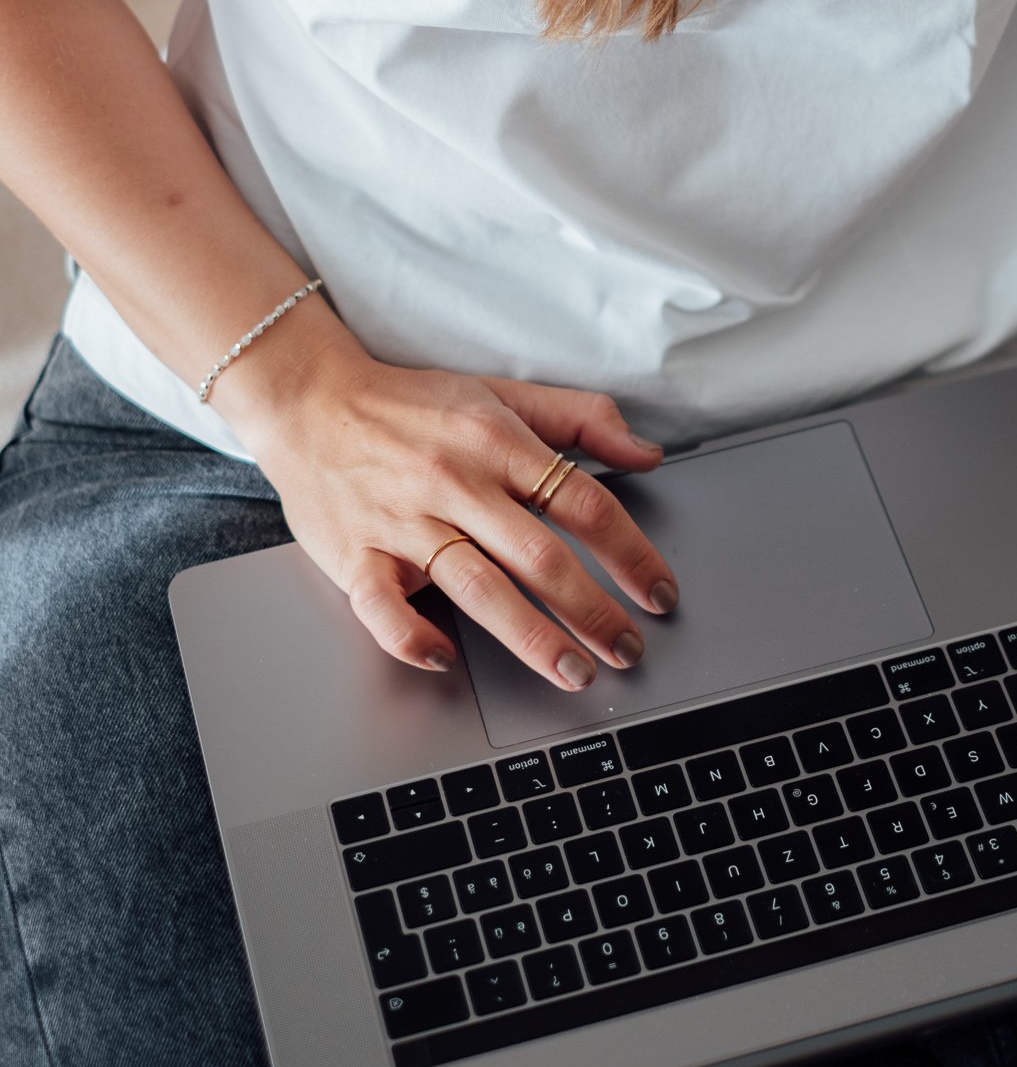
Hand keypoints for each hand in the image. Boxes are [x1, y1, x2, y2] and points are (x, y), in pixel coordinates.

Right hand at [236, 337, 678, 689]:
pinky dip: (412, 637)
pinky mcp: (356, 554)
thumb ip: (580, 419)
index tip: (658, 591)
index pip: (582, 502)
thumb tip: (647, 452)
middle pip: (540, 555)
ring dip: (532, 638)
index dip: (630, 552)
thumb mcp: (501, 393)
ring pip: (478, 587)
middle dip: (593, 609)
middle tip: (628, 649)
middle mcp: (455, 483)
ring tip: (575, 672)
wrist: (310, 400)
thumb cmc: (410, 404)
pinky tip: (446, 660)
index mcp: (497, 442)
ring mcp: (404, 522)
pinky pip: (383, 606)